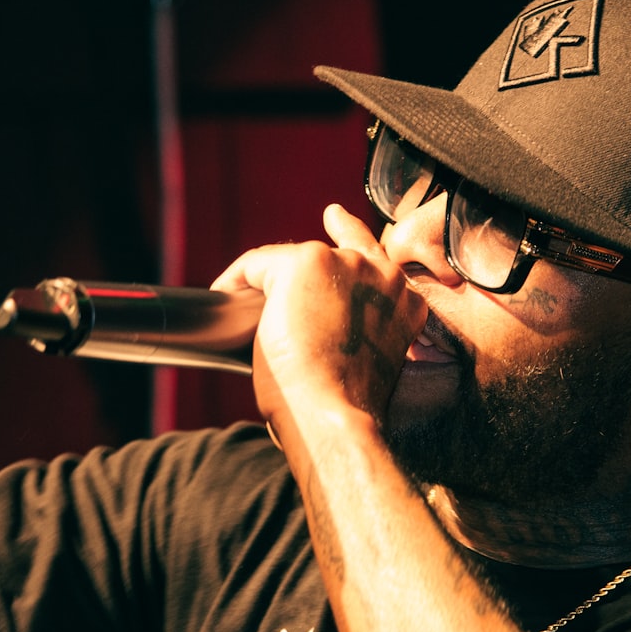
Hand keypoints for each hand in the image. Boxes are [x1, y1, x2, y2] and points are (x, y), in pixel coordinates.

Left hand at [210, 204, 426, 435]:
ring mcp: (345, 264)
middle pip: (326, 260)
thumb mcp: (367, 360)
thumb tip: (311, 324)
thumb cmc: (347, 404)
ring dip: (265, 286)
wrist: (336, 413)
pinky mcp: (305, 264)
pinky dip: (236, 281)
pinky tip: (225, 299)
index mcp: (405, 301)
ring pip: (290, 262)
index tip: (334, 218)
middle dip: (297, 280)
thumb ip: (357, 328)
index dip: (349, 233)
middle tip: (267, 304)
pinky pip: (257, 264)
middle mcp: (382, 274)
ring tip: (245, 316)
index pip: (372, 255)